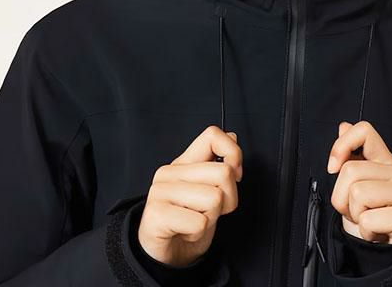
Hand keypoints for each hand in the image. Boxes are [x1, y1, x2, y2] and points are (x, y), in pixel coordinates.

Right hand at [138, 125, 242, 266]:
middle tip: (211, 210)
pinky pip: (200, 223)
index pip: (212, 135)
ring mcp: (160, 192)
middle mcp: (170, 172)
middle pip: (224, 172)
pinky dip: (199, 233)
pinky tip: (186, 232)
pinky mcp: (156, 215)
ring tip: (196, 221)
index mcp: (183, 162)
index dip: (233, 153)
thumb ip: (218, 163)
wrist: (164, 256)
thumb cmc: (188, 222)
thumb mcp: (209, 190)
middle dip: (229, 198)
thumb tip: (232, 137)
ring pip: (215, 198)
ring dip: (212, 217)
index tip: (235, 175)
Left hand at [327, 120, 391, 244]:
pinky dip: (365, 230)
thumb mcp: (356, 184)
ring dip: (354, 214)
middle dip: (343, 196)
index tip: (334, 166)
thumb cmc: (373, 217)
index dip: (341, 145)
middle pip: (350, 170)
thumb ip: (351, 155)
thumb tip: (343, 126)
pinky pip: (367, 218)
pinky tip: (378, 231)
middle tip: (358, 209)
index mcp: (386, 160)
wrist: (388, 252)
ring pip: (357, 193)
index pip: (364, 131)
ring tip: (369, 219)